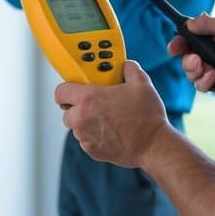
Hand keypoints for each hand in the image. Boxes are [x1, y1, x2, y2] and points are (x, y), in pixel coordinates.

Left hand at [55, 61, 169, 166]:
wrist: (153, 146)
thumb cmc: (147, 117)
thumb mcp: (141, 83)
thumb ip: (129, 69)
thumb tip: (124, 65)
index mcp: (88, 98)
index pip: (60, 91)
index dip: (67, 89)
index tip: (75, 89)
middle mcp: (81, 118)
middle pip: (66, 110)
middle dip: (77, 107)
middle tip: (95, 104)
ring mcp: (84, 136)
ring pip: (76, 126)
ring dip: (85, 122)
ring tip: (106, 119)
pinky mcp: (90, 150)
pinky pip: (85, 140)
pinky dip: (93, 136)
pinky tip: (110, 132)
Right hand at [168, 14, 214, 94]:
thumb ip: (205, 23)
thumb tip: (188, 23)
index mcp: (207, 38)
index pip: (185, 41)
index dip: (177, 44)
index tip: (174, 48)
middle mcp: (205, 54)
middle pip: (183, 58)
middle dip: (187, 60)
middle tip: (196, 60)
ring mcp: (208, 70)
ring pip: (188, 73)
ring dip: (194, 70)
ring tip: (208, 68)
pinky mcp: (212, 84)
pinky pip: (198, 85)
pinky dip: (203, 81)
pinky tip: (213, 76)